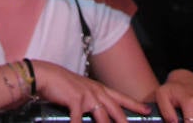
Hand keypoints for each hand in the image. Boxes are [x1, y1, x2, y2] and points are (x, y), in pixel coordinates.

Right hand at [30, 60, 148, 122]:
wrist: (46, 75)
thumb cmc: (62, 84)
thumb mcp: (81, 90)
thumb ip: (91, 100)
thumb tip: (98, 112)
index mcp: (99, 88)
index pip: (121, 97)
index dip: (135, 104)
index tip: (147, 110)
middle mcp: (96, 91)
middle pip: (116, 110)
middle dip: (125, 122)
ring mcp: (87, 96)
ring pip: (102, 118)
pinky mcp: (75, 100)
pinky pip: (79, 120)